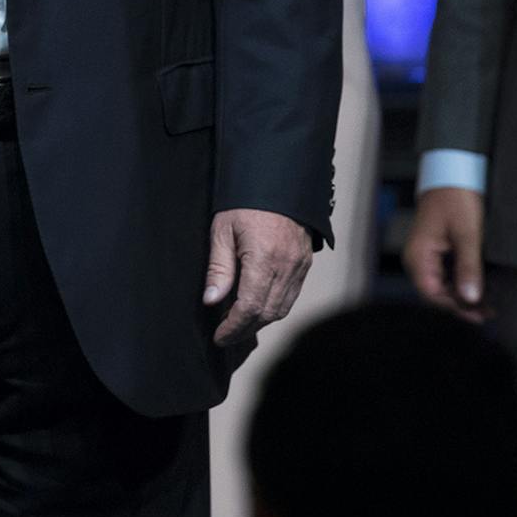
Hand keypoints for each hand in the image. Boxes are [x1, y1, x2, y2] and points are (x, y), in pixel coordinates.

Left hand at [203, 208, 312, 345]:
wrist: (278, 179)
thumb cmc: (245, 202)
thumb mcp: (223, 230)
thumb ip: (218, 268)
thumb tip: (211, 301)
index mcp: (263, 258)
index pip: (249, 307)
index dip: (233, 327)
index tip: (219, 337)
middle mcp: (286, 266)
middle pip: (267, 313)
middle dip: (245, 329)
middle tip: (226, 335)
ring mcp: (299, 266)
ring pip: (281, 308)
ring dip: (260, 321)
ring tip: (239, 324)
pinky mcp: (305, 263)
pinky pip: (292, 296)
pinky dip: (274, 307)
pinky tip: (258, 306)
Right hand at [405, 186, 489, 320]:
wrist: (452, 173)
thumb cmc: (456, 199)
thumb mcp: (467, 234)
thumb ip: (469, 267)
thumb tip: (471, 298)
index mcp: (418, 256)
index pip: (431, 294)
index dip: (454, 307)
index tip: (478, 314)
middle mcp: (417, 259)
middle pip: (435, 293)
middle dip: (460, 305)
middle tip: (487, 314)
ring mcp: (425, 256)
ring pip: (441, 286)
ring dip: (462, 296)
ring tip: (487, 306)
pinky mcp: (435, 252)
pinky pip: (445, 276)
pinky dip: (460, 284)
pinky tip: (478, 289)